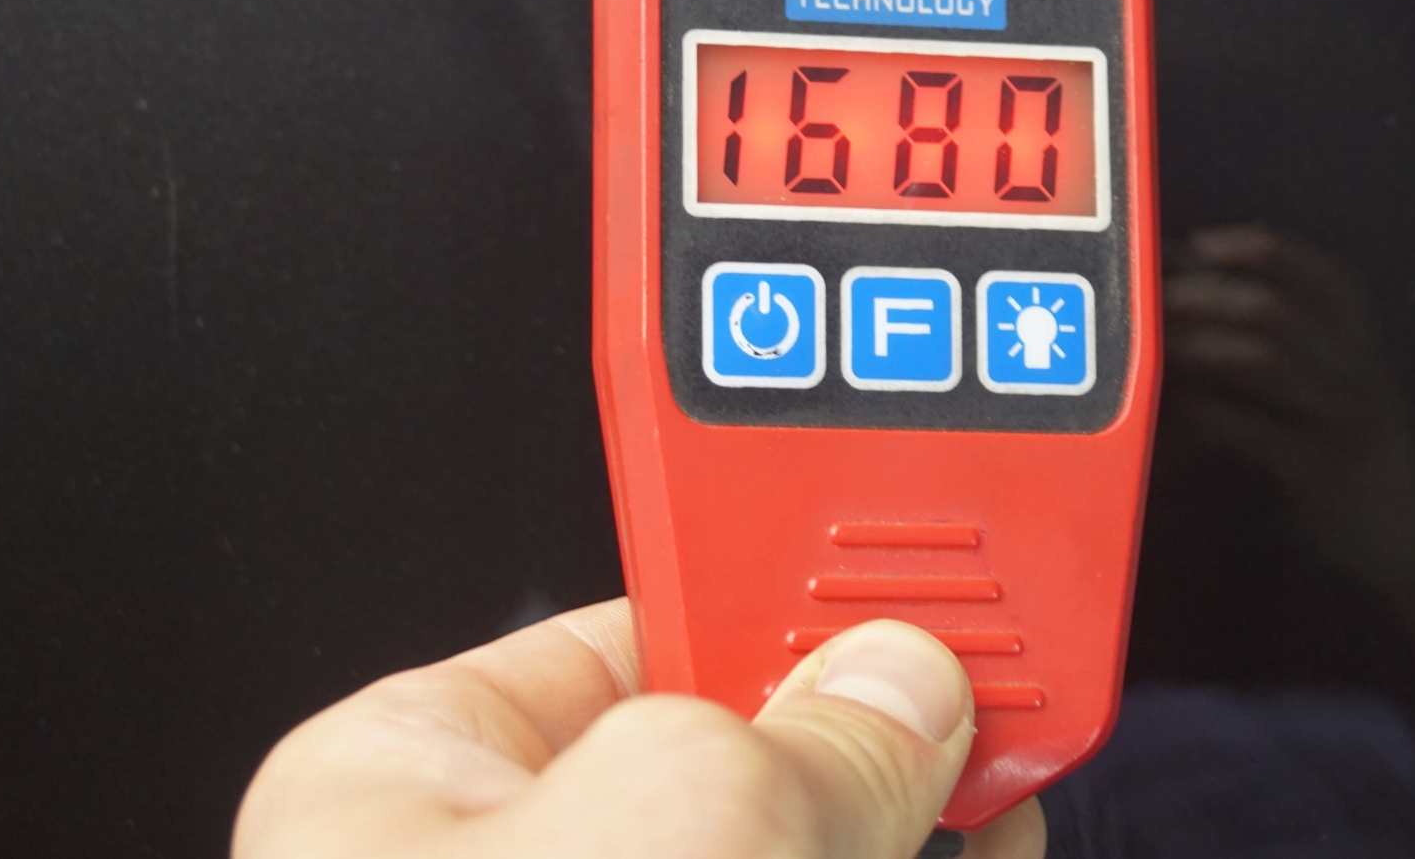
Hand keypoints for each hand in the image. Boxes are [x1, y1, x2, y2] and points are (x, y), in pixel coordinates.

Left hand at [233, 598, 1044, 858]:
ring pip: (795, 853)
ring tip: (1001, 815)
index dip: (798, 582)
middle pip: (742, 753)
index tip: (929, 584)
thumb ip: (794, 736)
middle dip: (883, 730)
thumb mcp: (664, 835)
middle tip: (1001, 722)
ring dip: (916, 831)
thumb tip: (900, 687)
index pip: (637, 614)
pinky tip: (971, 855)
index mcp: (413, 781)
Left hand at [1166, 225, 1414, 591]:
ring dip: (1197, 346)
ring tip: (1150, 345)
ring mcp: (1342, 419)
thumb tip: (1207, 308)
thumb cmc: (1358, 458)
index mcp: (1364, 342)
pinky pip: (1255, 429)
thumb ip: (1293, 352)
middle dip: (1205, 295)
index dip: (1260, 248)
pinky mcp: (1322, 469)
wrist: (1412, 542)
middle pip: (1275, 307)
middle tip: (1151, 298)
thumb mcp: (1339, 393)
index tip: (1200, 242)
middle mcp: (1359, 370)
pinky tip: (1174, 408)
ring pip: (1263, 360)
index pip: (1322, 273)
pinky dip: (1208, 413)